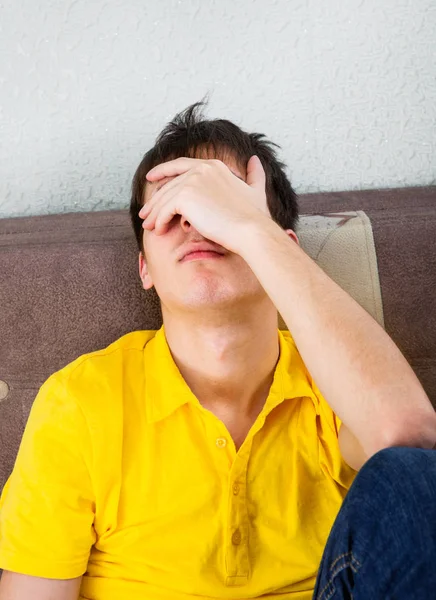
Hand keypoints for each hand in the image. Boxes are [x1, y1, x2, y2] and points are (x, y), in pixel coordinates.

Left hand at [138, 155, 270, 255]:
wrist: (251, 230)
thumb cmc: (255, 217)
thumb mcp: (256, 190)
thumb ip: (254, 174)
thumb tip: (255, 160)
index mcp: (214, 166)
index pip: (181, 165)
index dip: (163, 171)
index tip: (151, 178)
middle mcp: (201, 169)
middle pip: (169, 184)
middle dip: (155, 199)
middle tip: (146, 212)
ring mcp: (192, 181)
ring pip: (164, 198)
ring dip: (154, 213)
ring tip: (149, 225)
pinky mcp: (184, 197)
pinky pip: (164, 210)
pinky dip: (159, 221)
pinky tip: (159, 231)